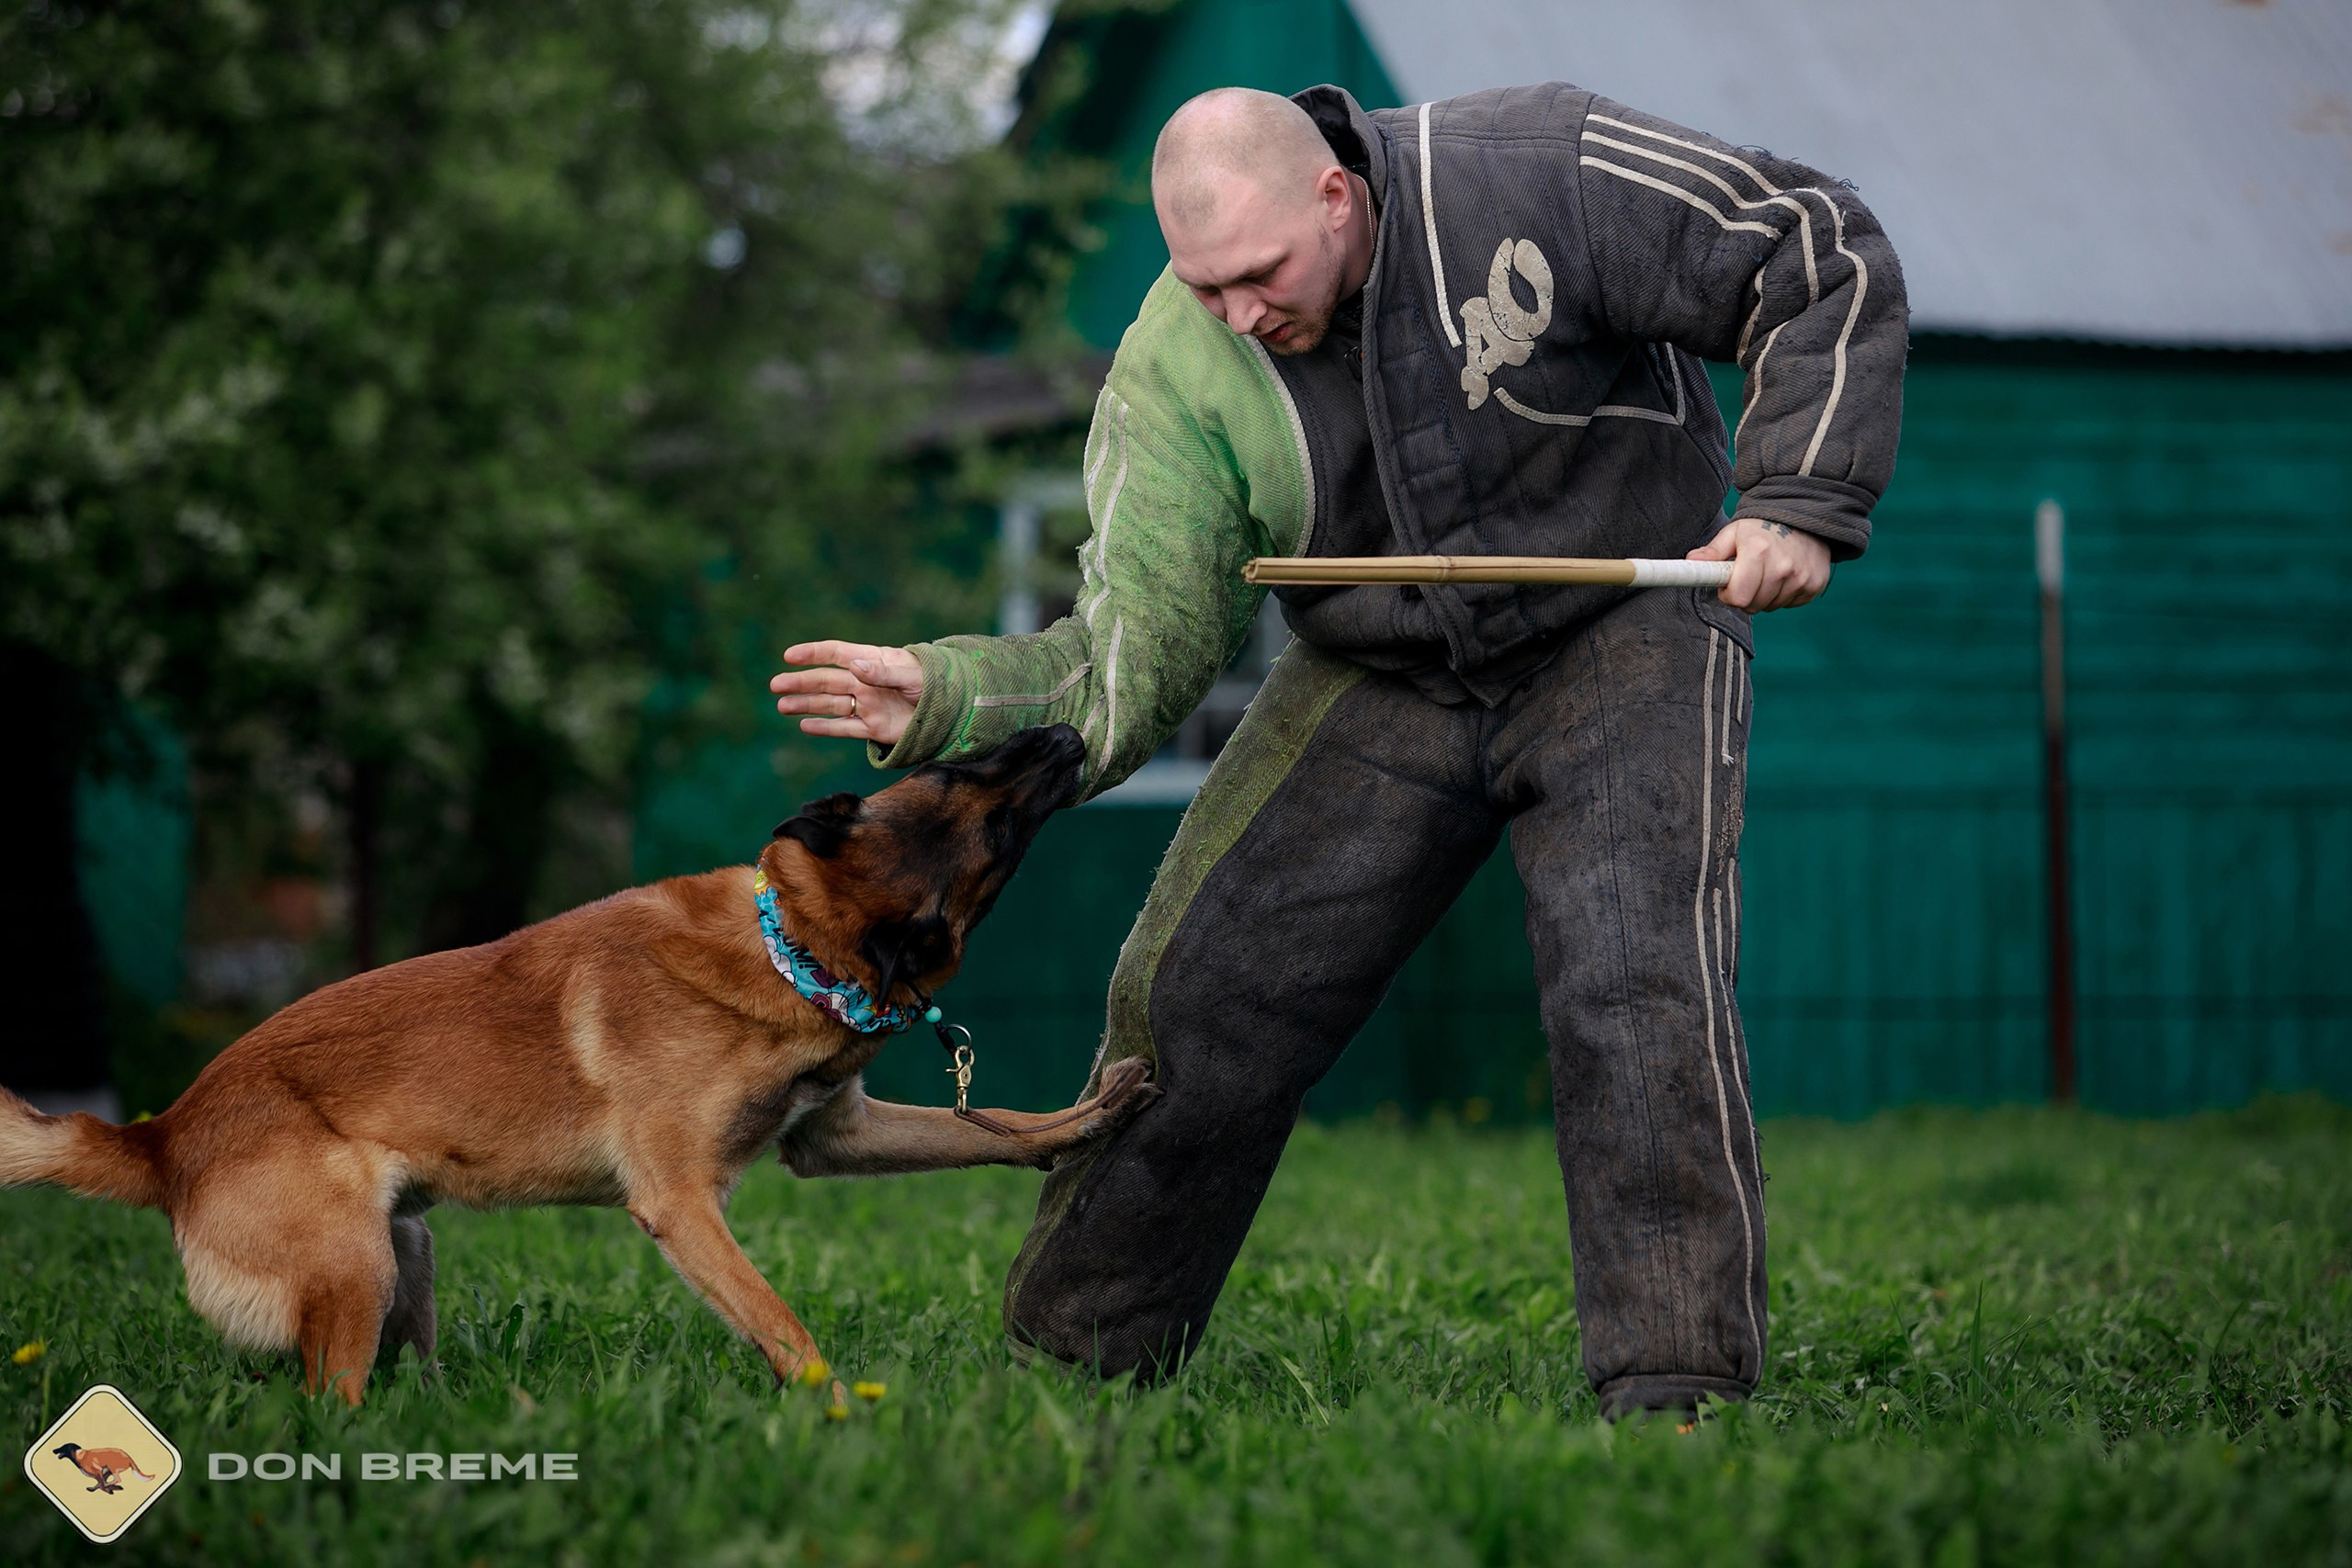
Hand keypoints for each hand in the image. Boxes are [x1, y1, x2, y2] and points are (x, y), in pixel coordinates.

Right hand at [769, 641, 924, 746]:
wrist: (954, 709)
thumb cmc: (935, 683)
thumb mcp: (912, 675)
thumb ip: (882, 672)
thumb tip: (854, 667)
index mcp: (873, 661)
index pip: (836, 654)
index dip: (813, 654)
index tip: (789, 656)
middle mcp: (865, 682)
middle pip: (826, 681)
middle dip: (800, 682)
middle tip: (775, 685)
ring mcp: (868, 705)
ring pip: (830, 705)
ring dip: (805, 705)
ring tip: (782, 706)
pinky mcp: (874, 728)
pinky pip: (844, 728)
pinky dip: (825, 727)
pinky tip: (805, 725)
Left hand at [1686, 517, 1831, 611]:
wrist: (1805, 518)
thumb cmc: (1762, 528)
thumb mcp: (1734, 533)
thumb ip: (1713, 551)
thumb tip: (1690, 561)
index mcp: (1758, 552)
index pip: (1738, 597)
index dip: (1729, 595)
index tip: (1729, 585)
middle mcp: (1783, 566)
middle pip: (1753, 606)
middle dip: (1745, 596)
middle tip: (1748, 577)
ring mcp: (1802, 577)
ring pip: (1771, 607)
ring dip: (1764, 596)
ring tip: (1768, 573)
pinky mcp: (1815, 585)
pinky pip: (1790, 604)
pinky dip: (1783, 595)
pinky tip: (1784, 576)